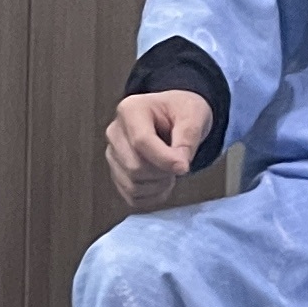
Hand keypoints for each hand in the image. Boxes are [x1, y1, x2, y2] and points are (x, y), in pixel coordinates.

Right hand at [104, 90, 212, 213]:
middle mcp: (115, 132)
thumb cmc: (182, 112)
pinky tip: (163, 182)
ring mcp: (113, 154)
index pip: (141, 141)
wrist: (174, 118)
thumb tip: (180, 166)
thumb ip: (188, 137)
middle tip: (180, 163)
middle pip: (135, 167)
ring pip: (133, 185)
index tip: (184, 167)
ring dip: (159, 185)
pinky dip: (153, 196)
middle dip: (163, 172)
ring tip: (171, 170)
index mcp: (131, 109)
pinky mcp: (117, 173)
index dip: (164, 159)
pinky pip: (132, 197)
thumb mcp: (193, 115)